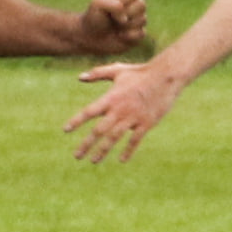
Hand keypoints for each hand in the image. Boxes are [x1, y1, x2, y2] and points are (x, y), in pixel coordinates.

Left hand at [64, 59, 180, 162]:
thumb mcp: (118, 70)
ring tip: (93, 161)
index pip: (89, 112)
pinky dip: (128, 151)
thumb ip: (97, 74)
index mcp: (111, 98)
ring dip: (103, 151)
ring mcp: (133, 118)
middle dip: (87, 144)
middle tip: (77, 156)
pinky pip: (135, 140)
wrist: (165, 76)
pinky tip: (122, 160)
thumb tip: (79, 77)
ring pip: (114, 138)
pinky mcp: (146, 123)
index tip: (65, 130)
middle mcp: (120, 110)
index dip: (76, 121)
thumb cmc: (141, 72)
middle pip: (99, 130)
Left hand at [78, 0, 146, 55]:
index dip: (121, 2)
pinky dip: (128, 36)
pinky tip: (120, 36)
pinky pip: (141, 34)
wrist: (91, 37)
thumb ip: (111, 4)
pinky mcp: (139, 33)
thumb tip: (125, 18)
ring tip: (115, 27)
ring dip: (125, 26)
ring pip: (142, 20)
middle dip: (126, 14)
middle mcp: (135, 3)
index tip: (110, 9)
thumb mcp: (97, 4)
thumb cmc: (95, 16)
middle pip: (142, 5)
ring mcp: (138, 18)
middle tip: (113, 18)